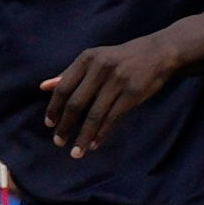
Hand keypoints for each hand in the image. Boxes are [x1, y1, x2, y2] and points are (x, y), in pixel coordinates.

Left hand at [40, 33, 181, 157]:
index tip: (49, 125)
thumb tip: (43, 87)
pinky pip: (113, 118)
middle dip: (65, 126)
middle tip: (58, 142)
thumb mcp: (95, 59)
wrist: (159, 52)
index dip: (54, 108)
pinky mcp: (133, 93)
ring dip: (83, 136)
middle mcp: (100, 68)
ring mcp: (118, 80)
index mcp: (87, 58)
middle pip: (76, 103)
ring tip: (76, 152)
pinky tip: (94, 144)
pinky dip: (102, 134)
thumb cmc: (122, 58)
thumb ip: (70, 73)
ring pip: (95, 115)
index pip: (63, 87)